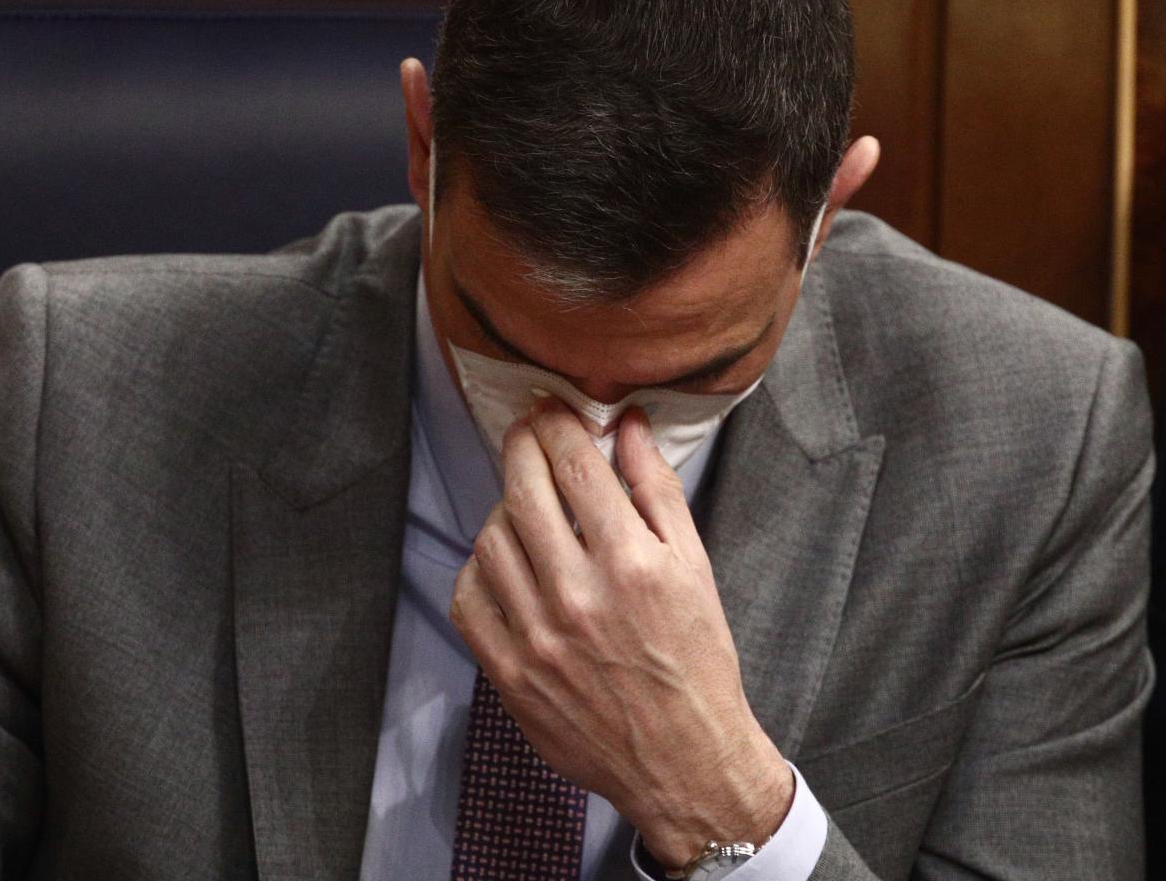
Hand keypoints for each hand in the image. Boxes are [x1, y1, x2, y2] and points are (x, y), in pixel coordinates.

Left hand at [449, 397, 793, 867]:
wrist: (684, 759)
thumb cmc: (696, 660)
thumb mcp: (693, 567)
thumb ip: (656, 489)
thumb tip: (626, 425)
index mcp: (631, 562)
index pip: (572, 464)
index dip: (555, 422)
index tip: (551, 407)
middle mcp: (578, 595)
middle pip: (523, 489)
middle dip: (521, 446)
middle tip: (528, 432)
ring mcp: (536, 637)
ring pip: (491, 539)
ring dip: (504, 506)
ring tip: (525, 503)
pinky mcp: (510, 674)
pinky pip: (469, 599)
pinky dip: (479, 569)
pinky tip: (503, 561)